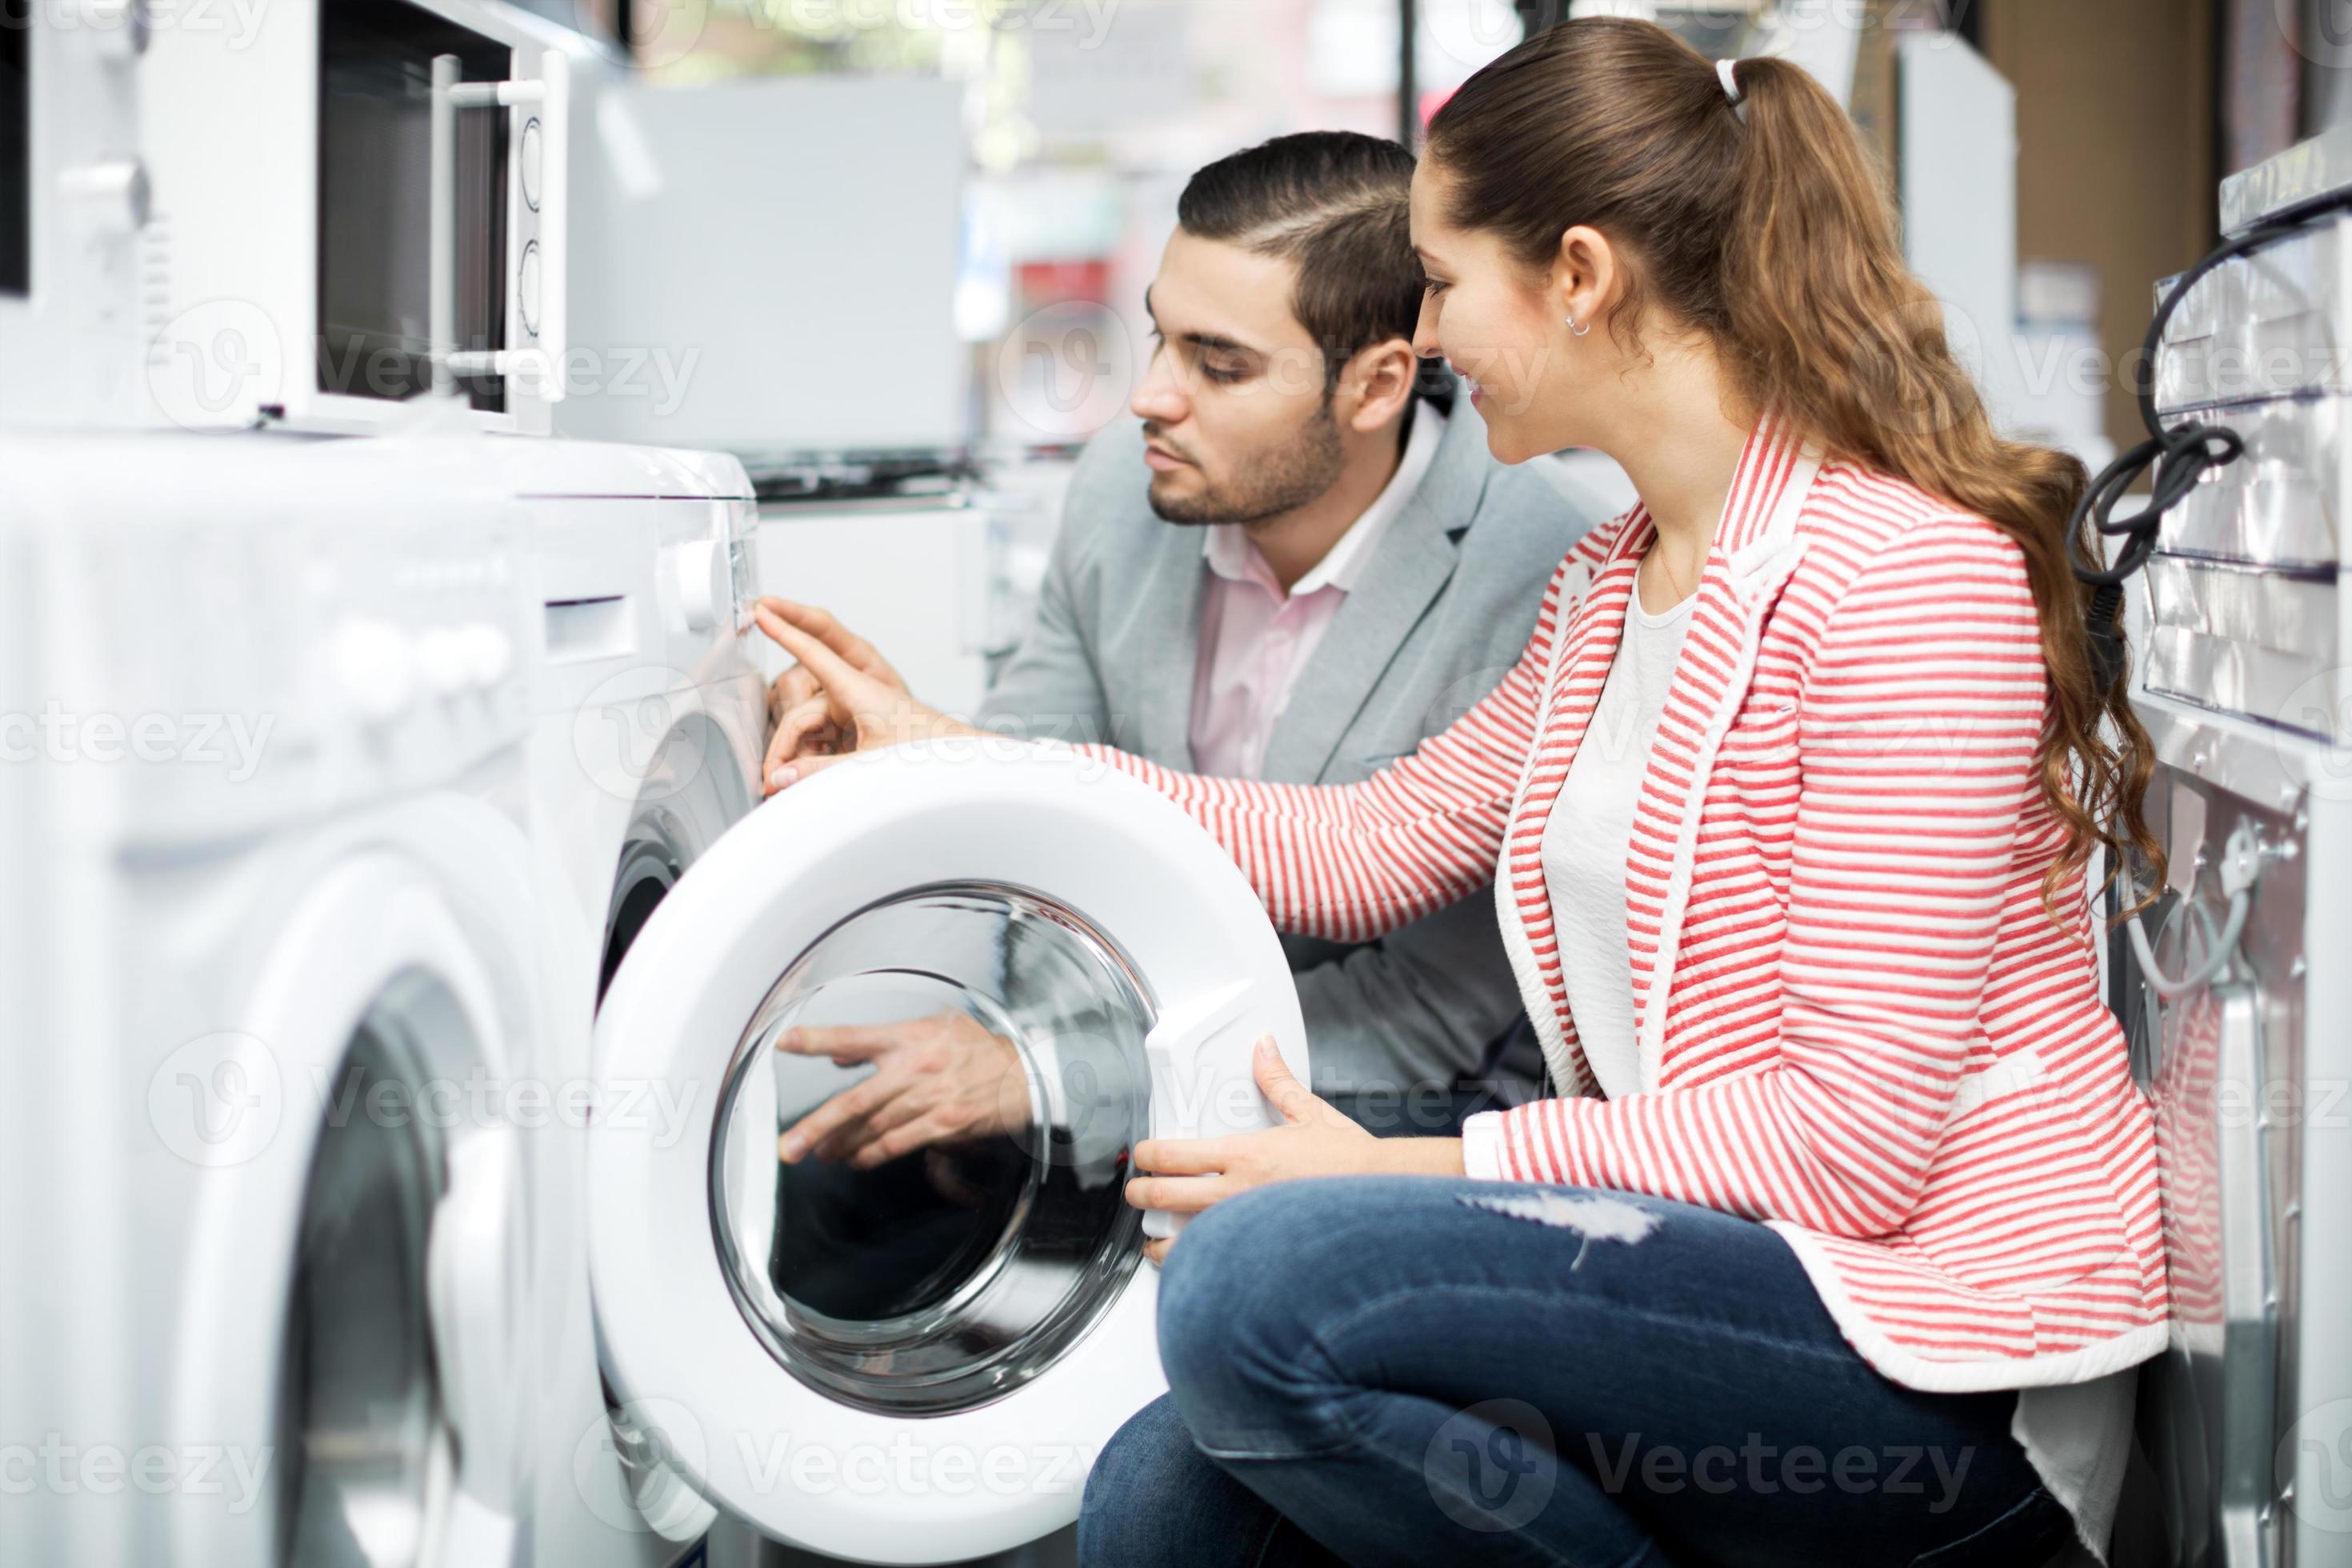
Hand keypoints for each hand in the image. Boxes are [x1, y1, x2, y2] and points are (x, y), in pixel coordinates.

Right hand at [754, 600, 935, 793]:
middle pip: (798, 711)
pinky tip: (815, 773)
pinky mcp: (849, 724)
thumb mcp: (870, 763)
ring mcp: (848, 708)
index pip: (813, 652)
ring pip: (804, 727)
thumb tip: (781, 777)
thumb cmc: (923, 748)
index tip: (762, 611)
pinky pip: (817, 736)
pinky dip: (810, 755)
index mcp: (859, 687)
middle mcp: (850, 692)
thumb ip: (821, 770)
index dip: (784, 630)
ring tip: (801, 780)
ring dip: (797, 753)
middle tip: (772, 777)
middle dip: (783, 744)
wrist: (949, 757)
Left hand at [775, 1012, 1034, 1169]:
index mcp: (910, 1036)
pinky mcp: (944, 1124)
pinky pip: (899, 1144)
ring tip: (819, 1153)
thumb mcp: (936, 1027)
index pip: (855, 1036)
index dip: (818, 1039)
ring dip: (841, 1145)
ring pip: (872, 1128)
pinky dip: (874, 1154)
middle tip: (788, 1146)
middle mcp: (915, 1067)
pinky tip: (857, 1160)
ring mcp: (929, 1098)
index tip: (786, 1043)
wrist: (1027, 1074)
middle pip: (854, 1101)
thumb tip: (842, 1055)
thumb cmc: (980, 1050)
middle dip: (816, 1126)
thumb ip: (887, 1040)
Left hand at [1124, 1037, 1464, 1264]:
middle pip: (1163, 1197)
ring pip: (1179, 1244)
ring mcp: (1246, 1232)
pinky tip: (1194, 1271)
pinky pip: (1212, 1270)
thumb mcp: (1312, 1114)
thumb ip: (1277, 1081)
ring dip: (1160, 1243)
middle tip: (1137, 1193)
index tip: (1144, 1156)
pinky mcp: (1259, 1260)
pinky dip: (1194, 1272)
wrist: (1386, 1201)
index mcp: (1245, 1155)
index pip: (1173, 1155)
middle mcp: (1238, 1195)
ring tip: (1156, 1242)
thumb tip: (1264, 1047)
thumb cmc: (1352, 1165)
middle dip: (1140, 1194)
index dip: (1147, 1156)